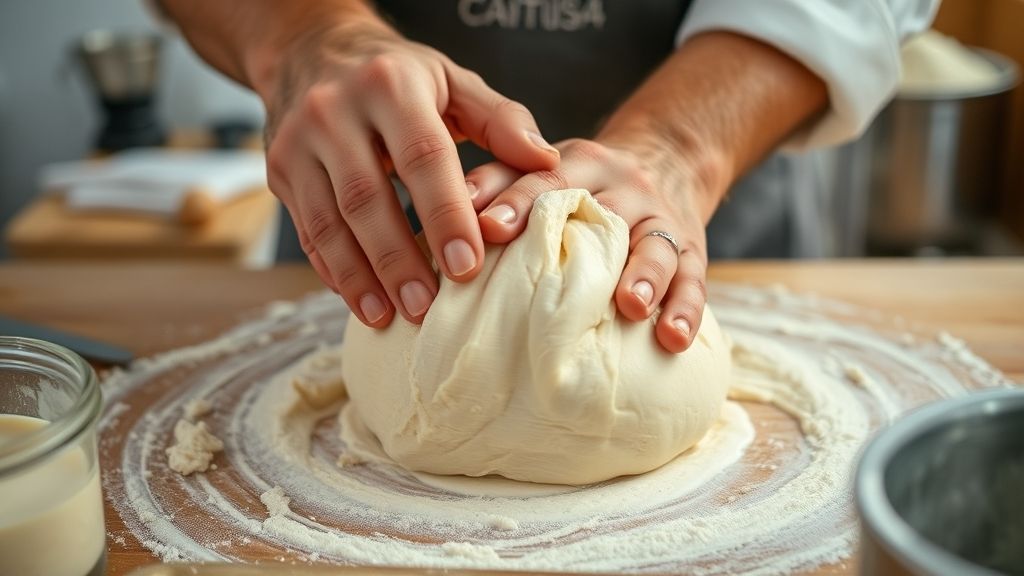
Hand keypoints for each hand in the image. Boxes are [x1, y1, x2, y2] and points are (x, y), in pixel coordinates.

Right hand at [261, 19, 559, 326]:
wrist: (311, 51)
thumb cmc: (397, 75)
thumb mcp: (451, 80)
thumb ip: (500, 120)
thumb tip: (545, 163)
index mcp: (390, 86)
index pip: (422, 159)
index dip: (445, 216)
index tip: (467, 266)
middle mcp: (335, 111)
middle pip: (368, 198)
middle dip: (398, 260)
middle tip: (426, 308)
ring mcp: (298, 143)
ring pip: (328, 222)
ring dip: (360, 276)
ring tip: (390, 317)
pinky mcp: (279, 171)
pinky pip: (307, 231)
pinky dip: (333, 270)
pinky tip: (360, 300)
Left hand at [466, 139, 711, 352]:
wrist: (669, 162)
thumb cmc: (581, 186)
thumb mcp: (544, 171)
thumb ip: (497, 187)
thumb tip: (441, 218)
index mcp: (579, 163)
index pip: (544, 177)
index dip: (517, 200)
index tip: (486, 228)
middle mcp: (623, 186)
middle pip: (603, 210)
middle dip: (581, 244)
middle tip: (554, 273)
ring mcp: (660, 219)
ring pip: (656, 244)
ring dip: (645, 275)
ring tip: (631, 306)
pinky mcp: (692, 251)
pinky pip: (695, 280)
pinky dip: (686, 309)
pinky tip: (673, 339)